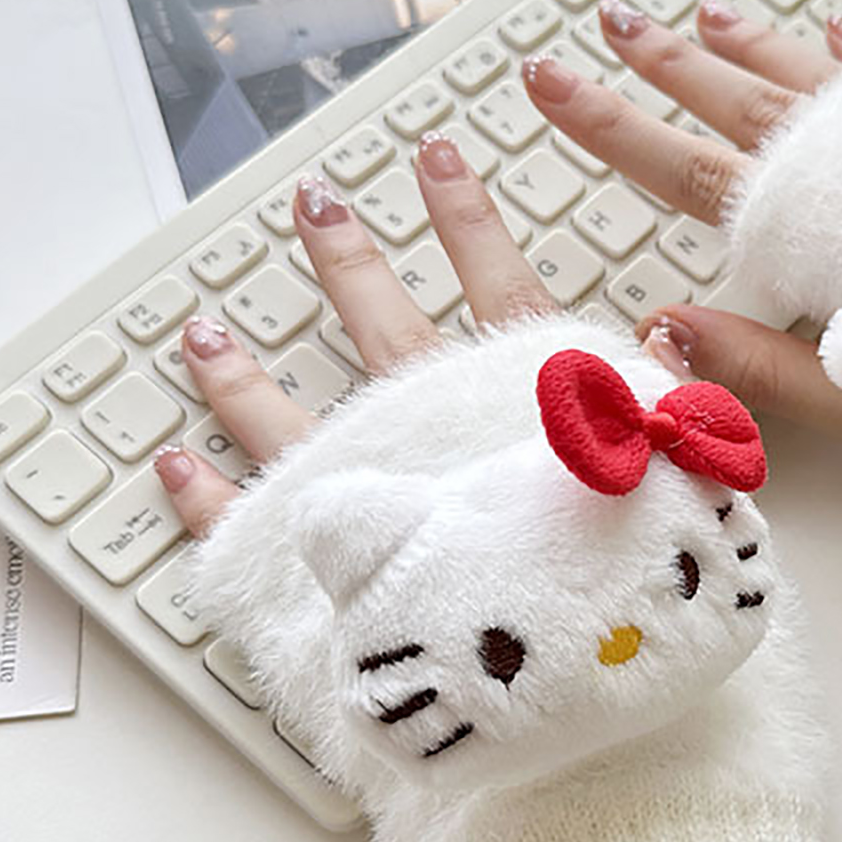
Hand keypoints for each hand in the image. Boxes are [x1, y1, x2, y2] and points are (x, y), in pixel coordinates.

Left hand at [154, 0, 841, 530]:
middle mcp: (431, 431)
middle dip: (345, 258)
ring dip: (241, 371)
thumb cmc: (630, 586)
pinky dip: (205, 499)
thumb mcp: (673, 478)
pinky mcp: (326, 567)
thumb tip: (668, 331)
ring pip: (286, 414)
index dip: (465, 219)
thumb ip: (663, 403)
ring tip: (200, 328)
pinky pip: (249, 525)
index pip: (489, 284)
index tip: (437, 161)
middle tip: (314, 204)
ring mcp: (369, 493)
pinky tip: (168, 469)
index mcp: (513, 402)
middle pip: (378, 323)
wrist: (578, 680)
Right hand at [522, 0, 841, 462]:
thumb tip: (657, 327)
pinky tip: (838, 27)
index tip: (553, 80)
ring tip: (703, 11)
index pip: (692, 170)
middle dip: (669, 64)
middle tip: (611, 20)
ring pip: (821, 77)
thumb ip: (762, 365)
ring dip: (756, 45)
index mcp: (824, 237)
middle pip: (746, 105)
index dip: (614, 127)